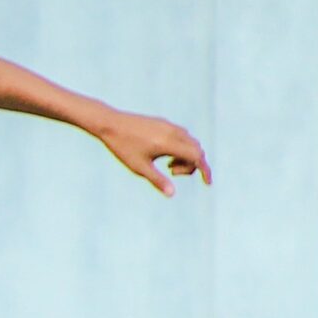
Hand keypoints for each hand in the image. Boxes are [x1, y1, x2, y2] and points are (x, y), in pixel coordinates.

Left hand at [96, 109, 211, 195]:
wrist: (109, 123)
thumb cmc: (122, 147)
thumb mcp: (139, 167)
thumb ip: (157, 180)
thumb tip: (172, 194)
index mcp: (169, 143)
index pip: (196, 157)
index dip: (205, 170)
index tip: (207, 183)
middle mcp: (173, 132)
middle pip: (196, 150)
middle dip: (192, 165)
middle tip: (172, 172)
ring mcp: (169, 125)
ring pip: (190, 142)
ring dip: (186, 156)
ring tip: (168, 166)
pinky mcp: (164, 122)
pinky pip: (182, 135)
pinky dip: (181, 147)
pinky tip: (166, 155)